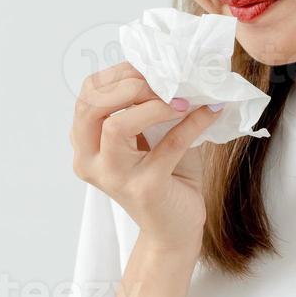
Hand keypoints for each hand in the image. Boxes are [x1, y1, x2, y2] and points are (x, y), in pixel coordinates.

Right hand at [69, 61, 221, 255]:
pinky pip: (168, 145)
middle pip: (91, 106)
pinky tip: (209, 111)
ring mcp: (114, 177)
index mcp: (86, 145)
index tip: (151, 67)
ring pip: (116, 125)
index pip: (87, 95)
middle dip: (128, 85)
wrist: (176, 229)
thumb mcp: (152, 136)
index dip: (117, 75)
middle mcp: (90, 162)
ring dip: (152, 104)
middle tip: (164, 82)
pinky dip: (192, 123)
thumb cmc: (166, 178)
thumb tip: (175, 67)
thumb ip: (151, 105)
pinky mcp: (144, 189)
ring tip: (182, 100)